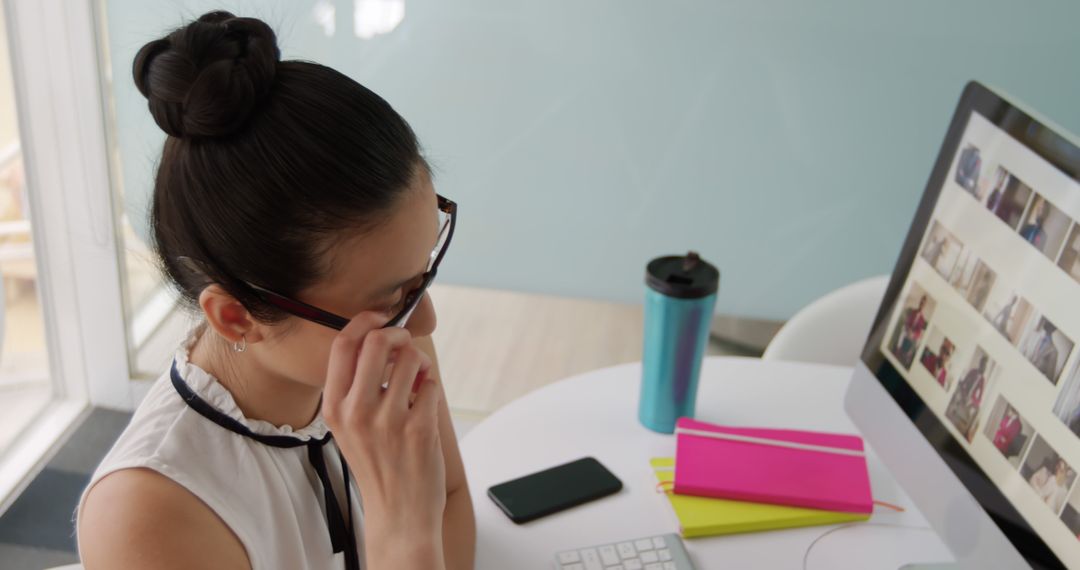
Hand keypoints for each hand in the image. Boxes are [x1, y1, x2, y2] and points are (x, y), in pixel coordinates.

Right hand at [322, 313, 446, 558]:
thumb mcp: (348, 426)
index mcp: (335, 407)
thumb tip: (379, 338)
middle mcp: (357, 411)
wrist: (398, 512)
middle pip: (378, 341)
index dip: (364, 321)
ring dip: (420, 362)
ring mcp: (388, 420)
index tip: (380, 317)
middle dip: (398, 334)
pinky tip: (424, 403)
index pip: (343, 345)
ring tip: (418, 379)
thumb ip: (355, 386)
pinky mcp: (419, 428)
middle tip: (405, 344)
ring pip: (411, 358)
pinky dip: (431, 387)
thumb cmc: (376, 464)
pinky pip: (431, 384)